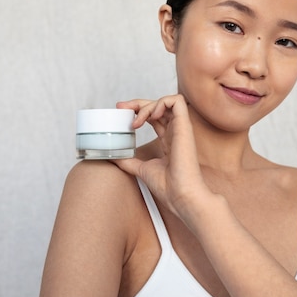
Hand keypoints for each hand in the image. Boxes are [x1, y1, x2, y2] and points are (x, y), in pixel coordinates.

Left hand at [114, 95, 209, 218]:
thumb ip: (128, 161)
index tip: (121, 112)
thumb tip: (112, 156)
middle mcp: (175, 131)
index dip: (138, 110)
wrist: (180, 195)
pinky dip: (162, 102)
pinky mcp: (184, 126)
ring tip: (137, 120)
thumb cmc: (168, 187)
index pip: (153, 117)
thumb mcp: (141, 169)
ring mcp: (180, 128)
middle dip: (137, 103)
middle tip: (121, 108)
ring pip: (166, 101)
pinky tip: (151, 116)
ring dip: (148, 105)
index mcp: (168, 139)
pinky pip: (177, 101)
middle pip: (157, 105)